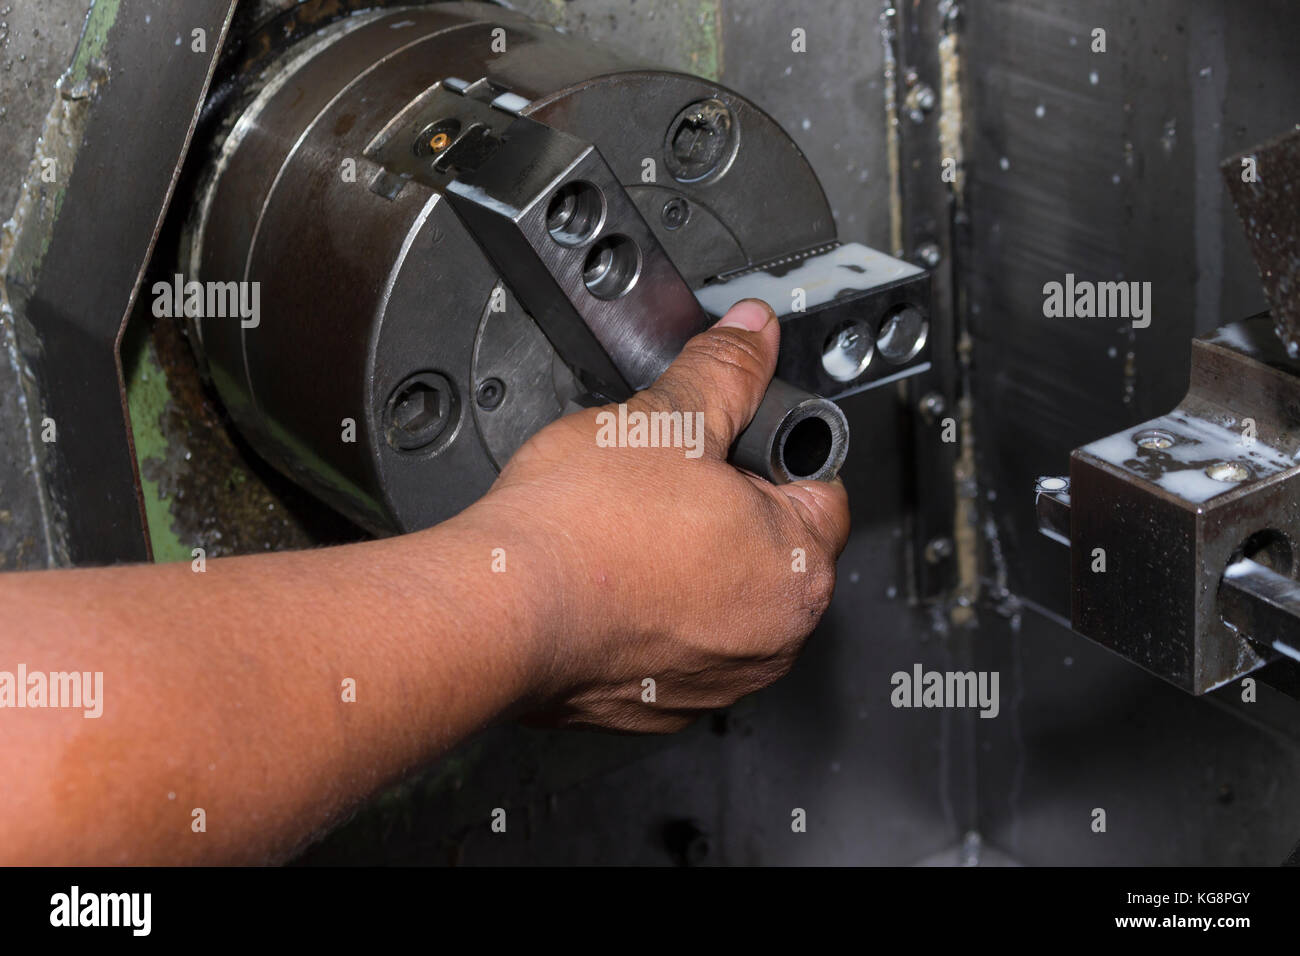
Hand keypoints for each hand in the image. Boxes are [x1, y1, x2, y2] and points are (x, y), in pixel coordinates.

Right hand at [477, 299, 850, 731]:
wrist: (495, 612)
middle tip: (667, 479)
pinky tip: (610, 578)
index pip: (819, 486)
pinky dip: (651, 612)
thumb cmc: (581, 532)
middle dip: (728, 506)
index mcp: (797, 571)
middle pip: (771, 546)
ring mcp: (716, 681)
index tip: (724, 439)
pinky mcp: (658, 707)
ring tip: (631, 529)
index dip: (767, 447)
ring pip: (720, 596)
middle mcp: (772, 641)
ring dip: (689, 562)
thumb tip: (751, 335)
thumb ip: (724, 371)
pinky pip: (672, 643)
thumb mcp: (665, 419)